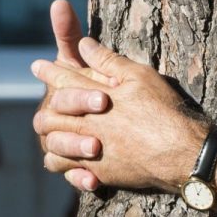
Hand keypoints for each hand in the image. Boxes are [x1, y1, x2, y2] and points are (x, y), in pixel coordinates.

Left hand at [31, 28, 207, 193]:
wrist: (179, 152)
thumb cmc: (162, 110)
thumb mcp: (139, 77)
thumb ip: (108, 62)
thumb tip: (85, 44)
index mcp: (95, 97)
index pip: (64, 80)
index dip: (50, 72)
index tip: (38, 65)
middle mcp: (87, 124)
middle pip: (52, 115)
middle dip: (45, 107)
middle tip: (42, 105)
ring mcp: (90, 151)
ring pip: (54, 145)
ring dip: (51, 138)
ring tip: (50, 136)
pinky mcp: (99, 172)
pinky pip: (69, 171)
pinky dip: (65, 167)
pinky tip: (69, 164)